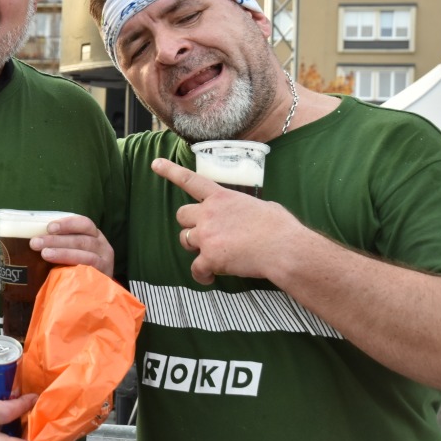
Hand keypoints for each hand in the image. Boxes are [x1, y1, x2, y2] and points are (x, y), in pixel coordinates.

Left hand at [30, 214, 114, 277]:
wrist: (96, 292)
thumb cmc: (77, 266)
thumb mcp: (72, 250)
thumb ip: (60, 243)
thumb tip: (35, 239)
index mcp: (94, 235)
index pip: (84, 224)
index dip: (67, 224)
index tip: (49, 227)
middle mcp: (102, 247)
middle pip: (81, 240)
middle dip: (57, 240)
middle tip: (36, 243)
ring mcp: (105, 263)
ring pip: (85, 255)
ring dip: (63, 253)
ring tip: (45, 254)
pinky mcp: (103, 278)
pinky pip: (90, 272)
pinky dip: (75, 268)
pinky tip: (60, 269)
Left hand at [151, 158, 303, 284]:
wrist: (285, 249)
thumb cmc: (281, 228)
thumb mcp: (263, 206)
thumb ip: (246, 208)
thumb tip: (251, 214)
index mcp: (223, 197)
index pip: (191, 180)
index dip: (171, 171)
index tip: (155, 164)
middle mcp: (209, 213)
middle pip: (181, 216)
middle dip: (190, 225)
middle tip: (206, 235)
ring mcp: (207, 235)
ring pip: (185, 240)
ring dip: (196, 248)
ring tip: (215, 255)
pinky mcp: (209, 257)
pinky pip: (195, 269)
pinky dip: (202, 275)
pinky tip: (212, 276)